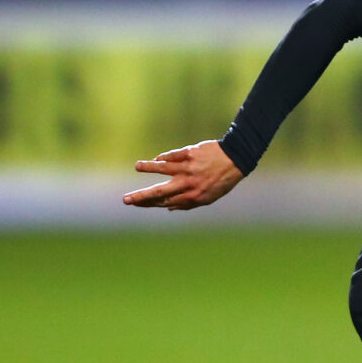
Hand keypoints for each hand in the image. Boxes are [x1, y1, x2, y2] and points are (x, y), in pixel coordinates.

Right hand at [122, 140, 243, 210]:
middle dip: (141, 197)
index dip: (148, 204)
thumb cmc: (221, 181)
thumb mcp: (208, 197)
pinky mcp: (190, 154)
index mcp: (192, 197)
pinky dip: (162, 158)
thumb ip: (187, 203)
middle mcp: (188, 184)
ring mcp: (188, 168)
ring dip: (148, 168)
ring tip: (137, 167)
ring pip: (163, 169)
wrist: (236, 159)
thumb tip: (167, 208)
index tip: (135, 204)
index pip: (165, 203)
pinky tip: (155, 159)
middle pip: (160, 192)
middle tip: (126, 200)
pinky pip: (172, 156)